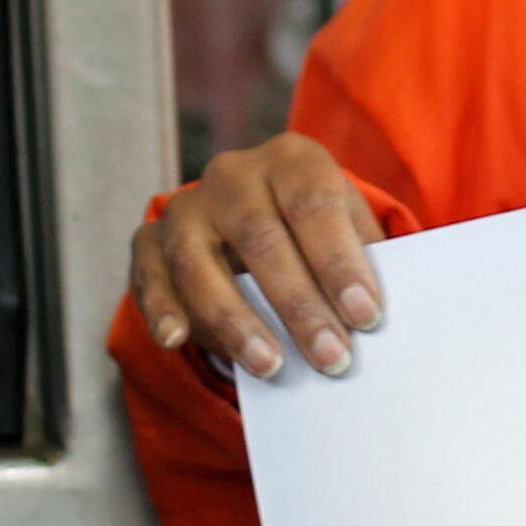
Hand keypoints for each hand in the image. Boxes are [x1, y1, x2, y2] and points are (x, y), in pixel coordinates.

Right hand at [128, 132, 384, 378]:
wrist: (252, 217)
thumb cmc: (313, 231)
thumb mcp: (347, 228)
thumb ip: (363, 262)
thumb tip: (374, 318)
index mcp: (291, 159)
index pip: (314, 203)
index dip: (339, 261)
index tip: (365, 316)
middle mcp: (233, 175)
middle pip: (260, 236)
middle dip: (298, 304)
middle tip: (330, 356)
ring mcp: (186, 207)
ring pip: (200, 262)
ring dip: (236, 320)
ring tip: (271, 365)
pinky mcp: (150, 242)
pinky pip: (151, 277)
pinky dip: (162, 309)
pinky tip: (177, 338)